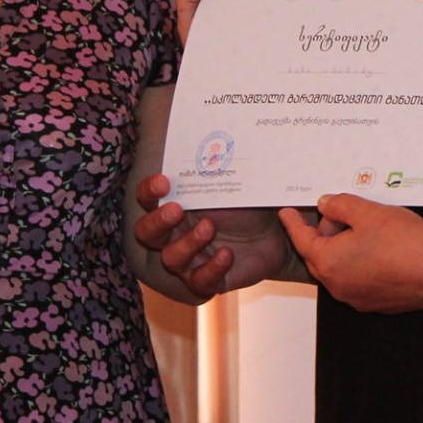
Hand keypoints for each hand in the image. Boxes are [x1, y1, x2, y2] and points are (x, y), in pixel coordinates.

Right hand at [133, 173, 292, 297]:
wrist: (276, 234)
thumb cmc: (247, 206)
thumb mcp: (233, 186)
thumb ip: (215, 172)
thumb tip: (212, 142)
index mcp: (176, 205)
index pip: (148, 200)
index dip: (149, 192)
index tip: (164, 182)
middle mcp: (176, 234)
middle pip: (147, 233)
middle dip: (158, 221)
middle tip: (178, 209)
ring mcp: (190, 259)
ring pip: (171, 259)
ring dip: (188, 243)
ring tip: (210, 227)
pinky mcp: (207, 280)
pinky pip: (199, 281)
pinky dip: (211, 267)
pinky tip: (227, 254)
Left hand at [281, 193, 422, 312]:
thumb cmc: (407, 245)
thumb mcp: (368, 212)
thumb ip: (341, 206)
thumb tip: (327, 205)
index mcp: (329, 262)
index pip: (301, 240)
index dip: (293, 223)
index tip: (286, 213)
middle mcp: (338, 285)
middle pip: (320, 255)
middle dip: (326, 233)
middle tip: (340, 213)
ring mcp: (357, 297)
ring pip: (340, 267)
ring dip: (346, 248)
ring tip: (367, 228)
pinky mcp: (377, 302)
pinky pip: (359, 278)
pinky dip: (361, 263)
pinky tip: (381, 248)